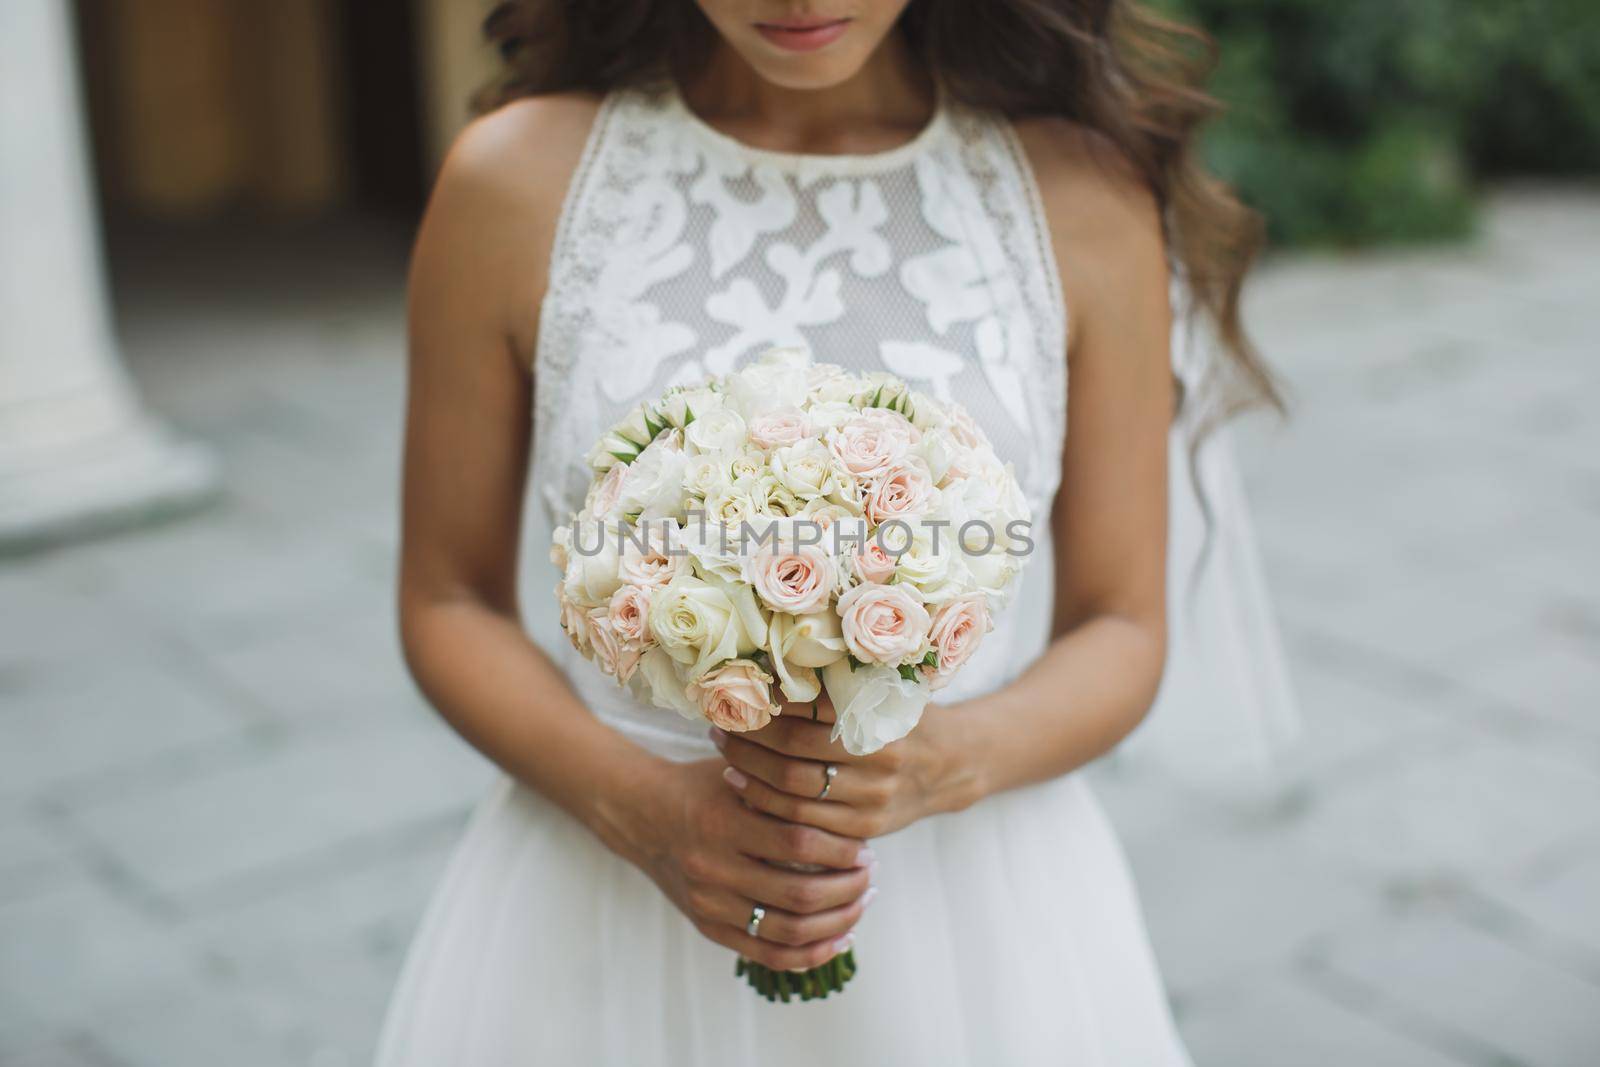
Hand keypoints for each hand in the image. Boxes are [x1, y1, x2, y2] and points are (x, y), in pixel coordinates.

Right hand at [610, 757, 877, 971]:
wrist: (641, 814)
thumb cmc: (703, 786)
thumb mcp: (738, 771)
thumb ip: (784, 785)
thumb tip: (850, 798)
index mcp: (722, 824)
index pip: (798, 846)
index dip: (841, 851)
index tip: (866, 848)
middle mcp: (712, 869)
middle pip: (799, 896)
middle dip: (847, 890)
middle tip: (871, 877)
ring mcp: (709, 905)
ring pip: (788, 933)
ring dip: (836, 924)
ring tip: (860, 904)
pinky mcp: (708, 928)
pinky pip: (768, 955)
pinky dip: (809, 953)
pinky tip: (838, 937)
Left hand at [711, 695, 977, 841]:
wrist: (948, 766)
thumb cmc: (903, 718)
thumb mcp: (883, 689)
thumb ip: (840, 681)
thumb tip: (774, 656)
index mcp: (882, 721)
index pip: (811, 711)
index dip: (769, 703)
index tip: (738, 691)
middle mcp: (881, 764)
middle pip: (795, 753)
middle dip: (750, 738)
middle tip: (720, 722)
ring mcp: (873, 801)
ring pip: (793, 793)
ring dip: (750, 771)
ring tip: (724, 751)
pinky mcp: (865, 830)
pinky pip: (803, 823)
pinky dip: (765, 804)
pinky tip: (742, 785)